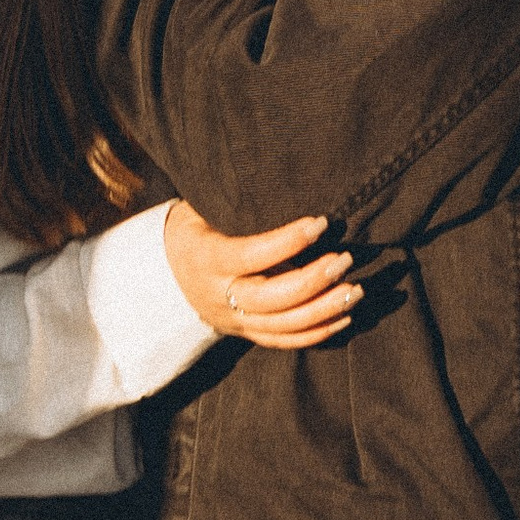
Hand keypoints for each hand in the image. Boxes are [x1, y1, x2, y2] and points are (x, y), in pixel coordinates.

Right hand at [163, 205, 356, 347]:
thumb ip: (236, 204)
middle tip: (345, 260)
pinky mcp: (246, 334)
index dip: (288, 242)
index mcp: (207, 259)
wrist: (163, 275)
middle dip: (314, 281)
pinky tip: (345, 316)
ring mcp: (234, 321)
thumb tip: (284, 178)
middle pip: (272, 299)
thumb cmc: (194, 229)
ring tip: (355, 290)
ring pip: (284, 326)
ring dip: (324, 310)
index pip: (252, 255)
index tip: (321, 223)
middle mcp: (219, 296)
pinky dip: (318, 332)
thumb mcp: (202, 209)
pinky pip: (284, 341)